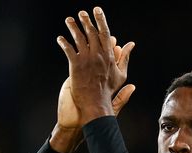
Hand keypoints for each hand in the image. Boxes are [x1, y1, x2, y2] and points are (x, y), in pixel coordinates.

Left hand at [56, 7, 134, 125]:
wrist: (96, 103)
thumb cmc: (108, 91)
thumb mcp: (121, 74)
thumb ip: (125, 57)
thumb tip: (131, 44)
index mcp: (108, 55)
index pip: (104, 32)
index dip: (100, 20)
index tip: (97, 10)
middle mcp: (97, 54)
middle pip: (91, 32)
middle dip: (86, 20)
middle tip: (82, 13)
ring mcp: (86, 59)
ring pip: (79, 38)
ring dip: (73, 27)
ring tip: (69, 20)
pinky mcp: (75, 65)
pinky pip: (68, 50)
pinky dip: (64, 43)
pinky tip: (59, 38)